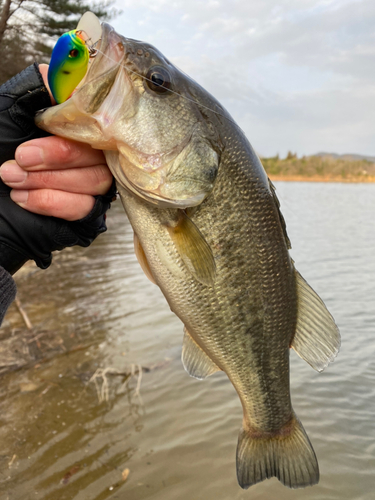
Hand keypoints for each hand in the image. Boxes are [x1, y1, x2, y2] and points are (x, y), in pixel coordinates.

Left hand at [0, 64, 112, 220]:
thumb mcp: (8, 111)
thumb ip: (37, 89)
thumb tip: (60, 72)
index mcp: (71, 125)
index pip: (100, 117)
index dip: (79, 121)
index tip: (45, 124)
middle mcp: (86, 151)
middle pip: (100, 151)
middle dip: (58, 156)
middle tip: (21, 158)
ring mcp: (89, 183)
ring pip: (96, 179)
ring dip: (49, 180)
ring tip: (12, 178)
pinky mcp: (86, 212)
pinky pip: (84, 206)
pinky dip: (51, 201)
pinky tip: (22, 198)